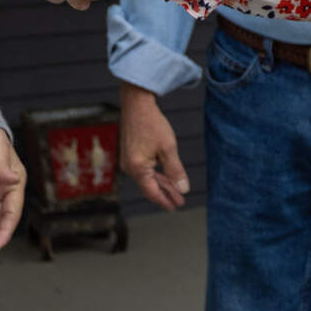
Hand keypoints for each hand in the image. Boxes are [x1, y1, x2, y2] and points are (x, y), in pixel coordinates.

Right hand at [119, 83, 188, 210]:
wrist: (136, 104)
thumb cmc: (152, 124)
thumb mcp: (168, 148)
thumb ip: (175, 171)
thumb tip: (183, 190)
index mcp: (137, 168)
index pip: (152, 192)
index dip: (165, 200)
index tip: (177, 206)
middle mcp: (129, 167)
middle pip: (149, 186)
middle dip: (165, 194)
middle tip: (179, 201)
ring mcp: (127, 161)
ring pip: (147, 178)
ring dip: (161, 184)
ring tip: (175, 191)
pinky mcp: (129, 154)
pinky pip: (143, 169)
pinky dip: (155, 174)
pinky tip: (165, 177)